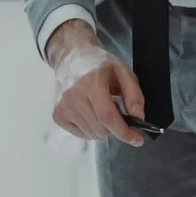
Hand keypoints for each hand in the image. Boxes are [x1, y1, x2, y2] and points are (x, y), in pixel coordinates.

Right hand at [46, 20, 145, 146]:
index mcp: (91, 82)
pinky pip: (81, 134)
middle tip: (117, 110)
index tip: (137, 139)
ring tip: (102, 108)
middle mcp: (73, 96)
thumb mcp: (123, 72)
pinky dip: (91, 129)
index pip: (107, 116)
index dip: (124, 132)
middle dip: (116, 127)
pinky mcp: (58, 115)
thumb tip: (138, 118)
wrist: (71, 57)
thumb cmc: (99, 64)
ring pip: (92, 134)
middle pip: (101, 129)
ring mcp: (63, 107)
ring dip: (103, 128)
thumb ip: (134, 95)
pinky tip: (91, 112)